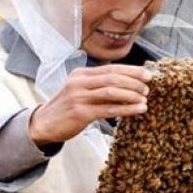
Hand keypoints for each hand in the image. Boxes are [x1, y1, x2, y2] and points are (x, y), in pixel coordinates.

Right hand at [28, 64, 151, 144]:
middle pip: (113, 77)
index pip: (111, 68)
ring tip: (144, 99)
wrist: (44, 124)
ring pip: (112, 92)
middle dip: (134, 82)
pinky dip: (126, 109)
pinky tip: (138, 110)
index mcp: (81, 74)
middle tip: (148, 88)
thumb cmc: (67, 108)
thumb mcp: (79, 90)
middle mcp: (79, 82)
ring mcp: (79, 97)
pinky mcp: (80, 113)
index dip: (132, 70)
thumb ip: (98, 85)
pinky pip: (109, 110)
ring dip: (132, 94)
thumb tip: (128, 84)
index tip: (148, 74)